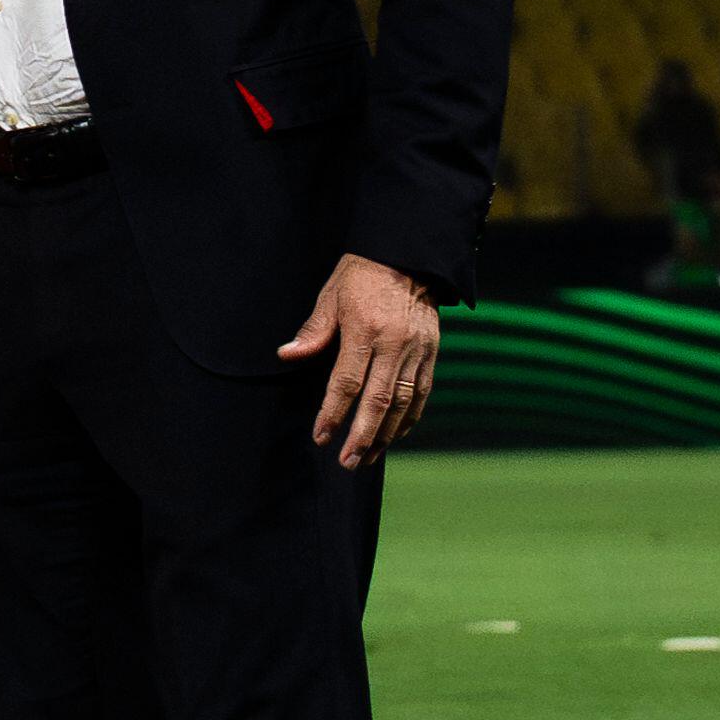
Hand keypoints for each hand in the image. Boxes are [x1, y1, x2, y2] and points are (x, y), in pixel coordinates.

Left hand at [282, 252, 442, 464]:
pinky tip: (395, 434)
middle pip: (379, 400)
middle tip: (347, 461)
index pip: (347, 382)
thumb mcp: (330, 297)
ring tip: (368, 457)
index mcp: (366, 331)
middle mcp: (396, 345)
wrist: (408, 258)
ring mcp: (418, 351)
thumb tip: (287, 355)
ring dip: (387, 434)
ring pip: (405, 402)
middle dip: (363, 435)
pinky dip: (410, 417)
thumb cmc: (360, 277)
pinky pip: (422, 393)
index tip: (321, 436)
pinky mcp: (433, 353)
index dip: (333, 412)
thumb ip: (313, 332)